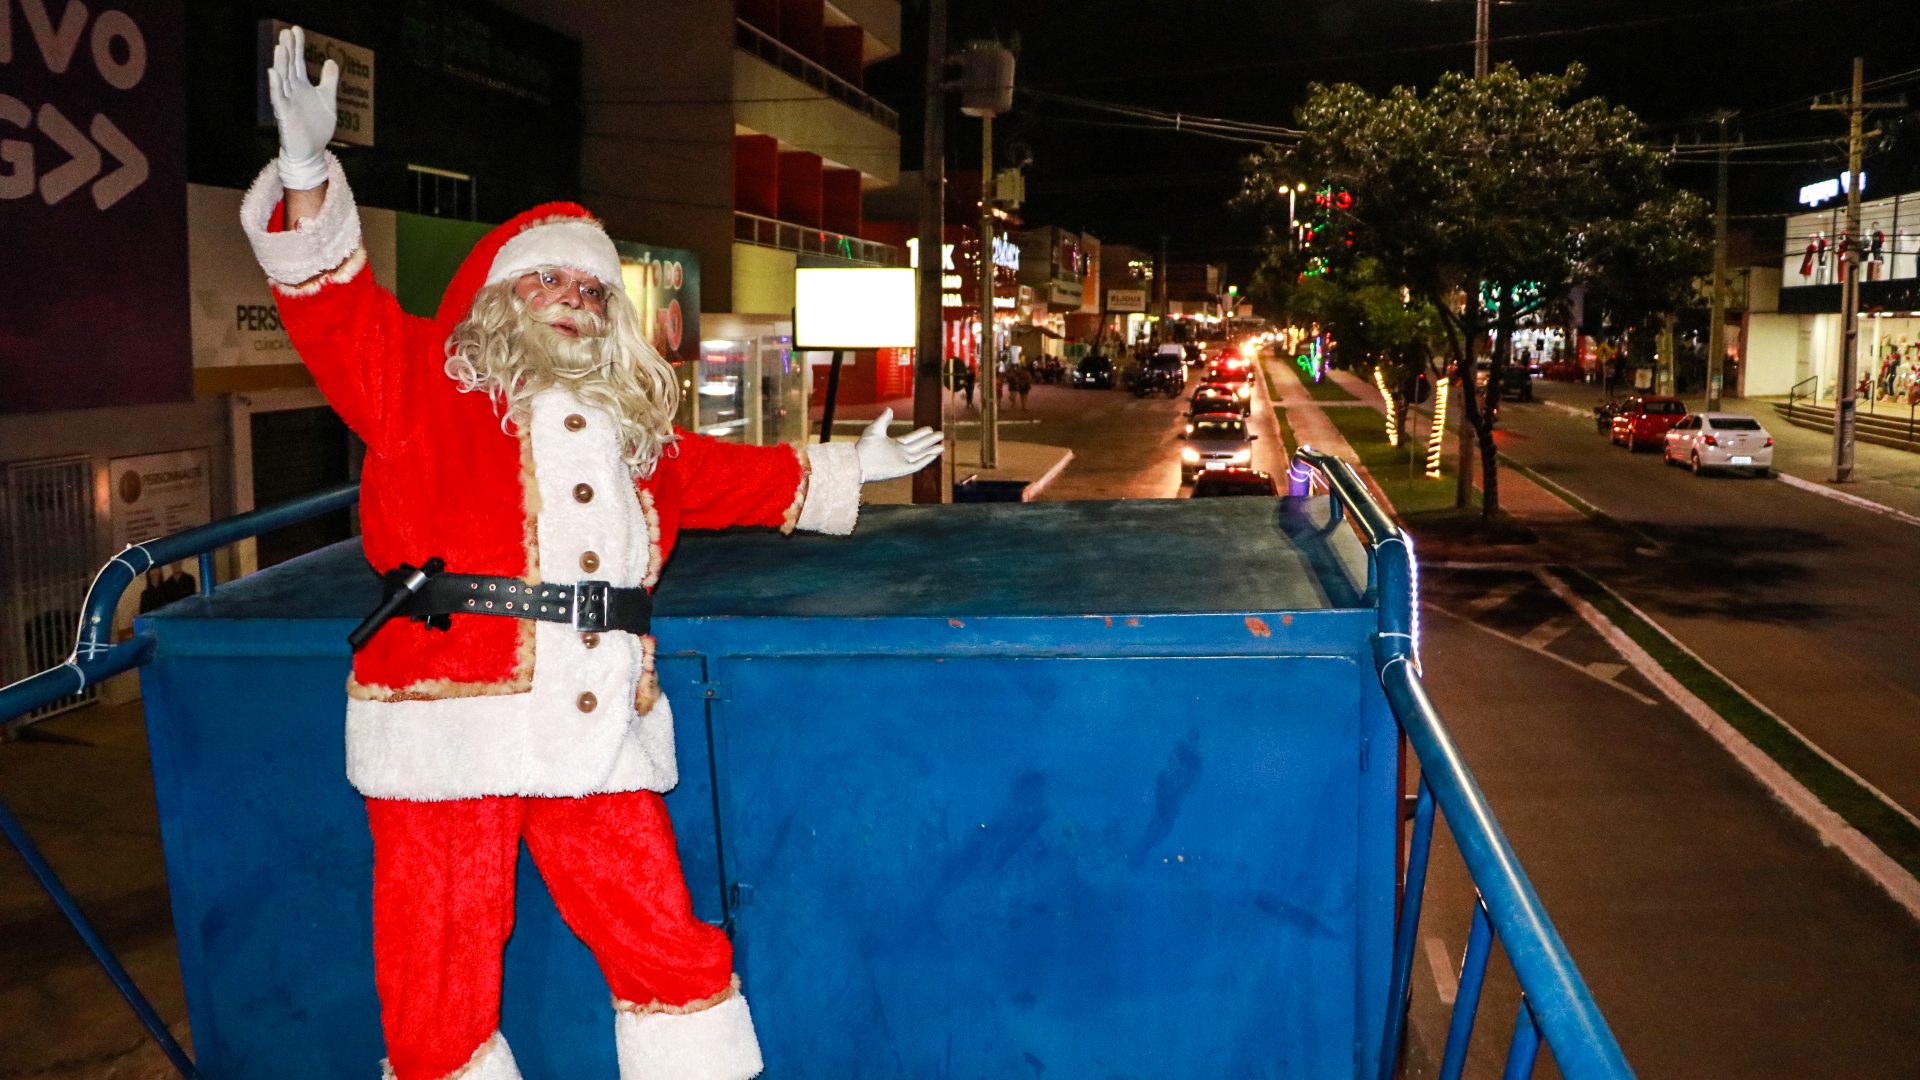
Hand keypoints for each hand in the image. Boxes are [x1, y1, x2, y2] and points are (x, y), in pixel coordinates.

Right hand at [266, 26, 337, 190]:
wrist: (311, 152)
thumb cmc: (317, 127)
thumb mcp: (328, 101)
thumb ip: (329, 82)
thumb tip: (330, 61)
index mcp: (302, 87)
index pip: (298, 62)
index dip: (298, 46)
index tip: (296, 29)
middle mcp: (292, 91)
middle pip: (289, 67)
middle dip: (288, 50)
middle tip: (286, 32)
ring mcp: (287, 102)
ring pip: (282, 80)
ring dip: (281, 64)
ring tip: (280, 47)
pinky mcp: (284, 115)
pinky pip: (278, 98)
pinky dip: (275, 86)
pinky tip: (273, 73)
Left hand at [855, 409, 942, 482]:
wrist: (858, 462)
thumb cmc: (864, 447)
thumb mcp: (875, 430)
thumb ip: (884, 420)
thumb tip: (889, 409)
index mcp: (894, 445)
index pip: (911, 439)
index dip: (921, 434)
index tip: (930, 429)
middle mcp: (899, 454)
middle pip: (919, 446)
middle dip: (930, 441)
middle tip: (941, 435)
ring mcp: (901, 462)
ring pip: (920, 455)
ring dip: (931, 450)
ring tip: (942, 445)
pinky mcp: (902, 470)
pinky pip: (917, 464)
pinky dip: (926, 459)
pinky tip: (934, 455)